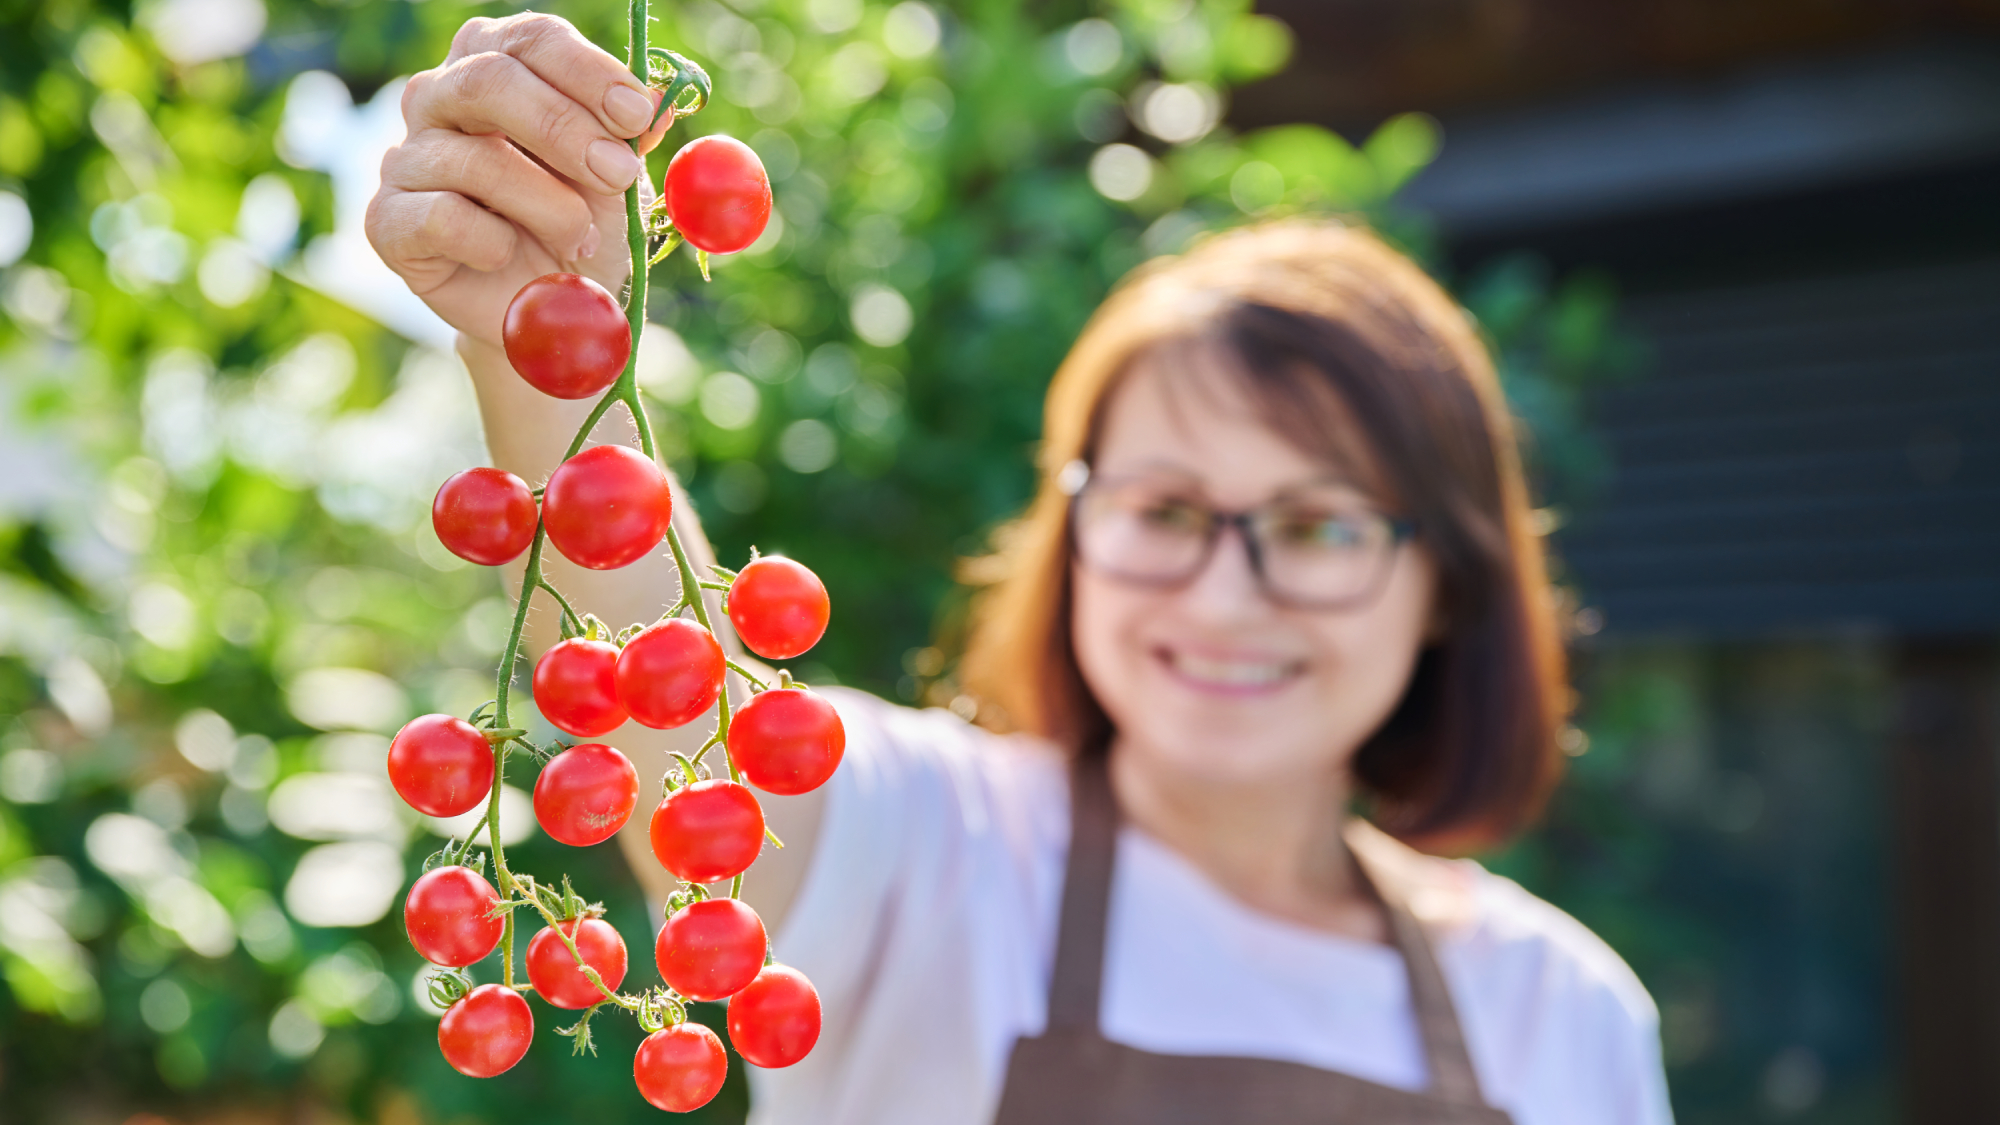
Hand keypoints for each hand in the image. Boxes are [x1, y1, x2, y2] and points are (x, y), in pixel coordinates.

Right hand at [366, 13, 672, 349]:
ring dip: (549, 206)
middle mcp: (439, 98)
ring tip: (581, 239)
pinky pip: (442, 218)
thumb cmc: (578, 228)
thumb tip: (658, 104)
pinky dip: (492, 244)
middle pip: (489, 81)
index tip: (637, 115)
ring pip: (476, 159)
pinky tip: (508, 256)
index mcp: (496, 65)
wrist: (544, 311)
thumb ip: (628, 137)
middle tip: (618, 174)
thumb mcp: (616, 180)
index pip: (532, 39)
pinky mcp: (388, 221)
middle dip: (566, 130)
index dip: (587, 72)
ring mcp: (406, 158)